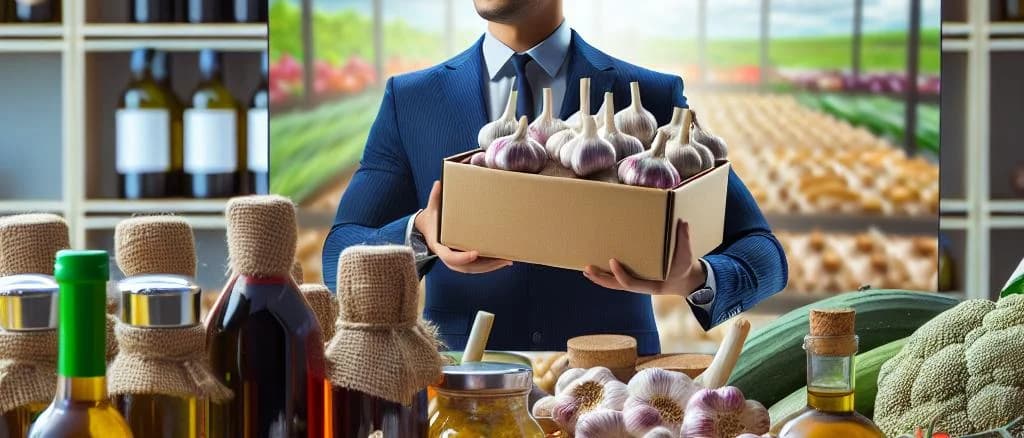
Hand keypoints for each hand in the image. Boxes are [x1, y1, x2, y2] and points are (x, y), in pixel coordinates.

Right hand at [415, 181, 512, 273]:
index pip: (449, 257)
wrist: (428, 230)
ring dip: (491, 266)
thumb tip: (439, 183)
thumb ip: (435, 197)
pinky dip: (490, 264)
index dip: (462, 258)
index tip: (475, 253)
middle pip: (467, 267)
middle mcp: (448, 257)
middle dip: (485, 265)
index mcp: (439, 246)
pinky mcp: (464, 260)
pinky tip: (503, 260)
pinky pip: (477, 266)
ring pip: (474, 269)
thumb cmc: (433, 218)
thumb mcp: (432, 208)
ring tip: (507, 260)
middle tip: (501, 259)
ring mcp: (457, 261)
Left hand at [583, 220, 706, 296]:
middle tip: (587, 268)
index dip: (620, 274)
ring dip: (599, 278)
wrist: (684, 282)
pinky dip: (605, 276)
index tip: (612, 260)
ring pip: (614, 284)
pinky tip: (595, 270)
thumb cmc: (683, 268)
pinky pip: (616, 280)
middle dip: (602, 278)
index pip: (630, 283)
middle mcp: (641, 285)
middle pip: (616, 286)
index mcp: (652, 284)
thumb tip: (683, 222)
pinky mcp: (634, 280)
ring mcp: (636, 284)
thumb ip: (683, 239)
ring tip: (586, 269)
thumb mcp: (686, 256)